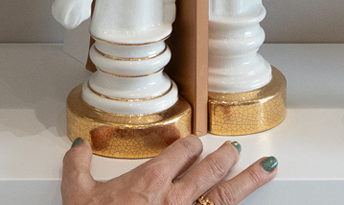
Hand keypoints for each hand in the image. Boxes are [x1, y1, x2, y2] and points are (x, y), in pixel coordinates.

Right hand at [61, 134, 277, 204]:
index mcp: (152, 180)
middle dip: (224, 157)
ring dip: (247, 180)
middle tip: (233, 149)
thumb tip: (79, 146)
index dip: (189, 145)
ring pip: (226, 195)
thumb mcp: (78, 196)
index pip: (182, 151)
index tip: (192, 144)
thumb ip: (77, 166)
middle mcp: (176, 198)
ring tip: (265, 167)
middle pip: (211, 169)